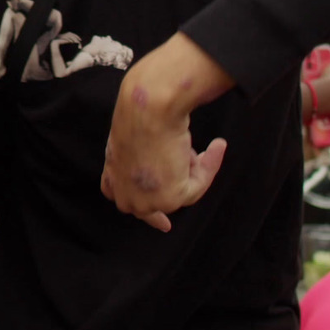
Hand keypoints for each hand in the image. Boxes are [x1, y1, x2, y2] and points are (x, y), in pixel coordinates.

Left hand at [100, 33, 231, 231]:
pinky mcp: (170, 197)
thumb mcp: (131, 133)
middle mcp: (124, 191)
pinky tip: (216, 146)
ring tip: (194, 143)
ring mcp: (145, 199)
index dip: (146, 209)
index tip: (164, 224)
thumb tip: (166, 162)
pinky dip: (210, 166)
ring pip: (180, 195)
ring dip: (194, 170)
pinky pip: (198, 187)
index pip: (122, 198)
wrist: (149, 106)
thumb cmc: (141, 109)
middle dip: (171, 194)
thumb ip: (141, 154)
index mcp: (113, 172)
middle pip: (150, 208)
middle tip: (190, 180)